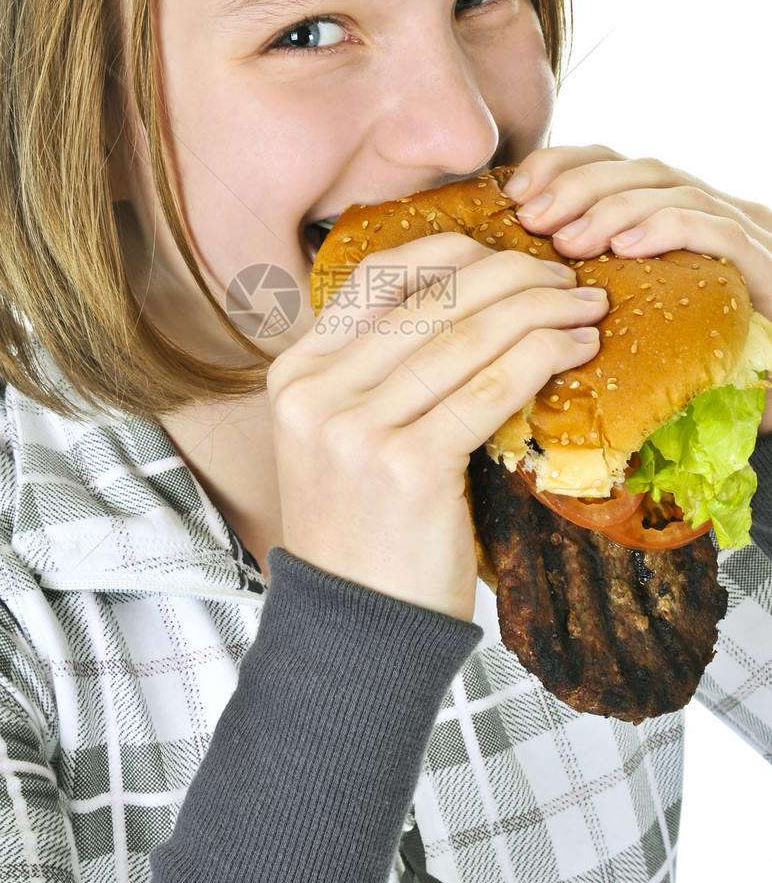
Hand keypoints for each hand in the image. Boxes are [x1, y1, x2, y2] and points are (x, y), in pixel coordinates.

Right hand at [267, 235, 608, 619]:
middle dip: (513, 276)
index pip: (376, 277)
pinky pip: (490, 387)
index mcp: (296, 373)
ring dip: (542, 310)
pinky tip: (577, 349)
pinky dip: (543, 357)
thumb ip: (381, 372)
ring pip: (468, 337)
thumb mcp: (344, 438)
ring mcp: (355, 427)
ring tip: (587, 308)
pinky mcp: (406, 465)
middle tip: (567, 279)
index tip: (506, 255)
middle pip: (431, 299)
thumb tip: (470, 303)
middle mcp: (317, 391)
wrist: (354, 630)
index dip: (450, 252)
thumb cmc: (364, 533)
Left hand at [503, 145, 771, 430]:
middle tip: (533, 218)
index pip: (614, 160)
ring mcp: (741, 229)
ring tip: (568, 242)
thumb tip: (522, 273)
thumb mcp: (638, 303)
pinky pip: (716, 230)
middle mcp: (708, 207)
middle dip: (577, 185)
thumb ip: (593, 278)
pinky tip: (626, 249)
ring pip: (673, 190)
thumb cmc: (700, 345)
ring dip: (613, 209)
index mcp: (673, 208)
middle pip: (638, 168)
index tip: (516, 191)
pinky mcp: (763, 263)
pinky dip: (667, 230)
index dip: (562, 164)